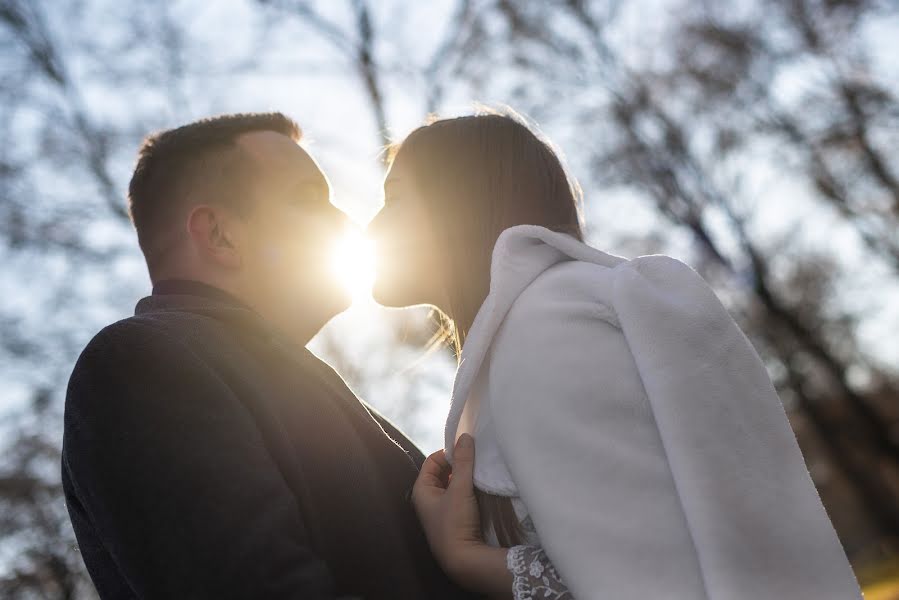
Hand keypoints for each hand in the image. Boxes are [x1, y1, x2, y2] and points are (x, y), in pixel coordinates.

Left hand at [412, 434, 511, 597]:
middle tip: (475, 461)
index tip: (466, 450)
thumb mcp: (459, 488)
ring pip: (451, 485)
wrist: (463, 559)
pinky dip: (467, 490)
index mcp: (421, 490)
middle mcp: (427, 500)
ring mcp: (440, 511)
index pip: (432, 461)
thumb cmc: (454, 523)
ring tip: (479, 473)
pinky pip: (459, 497)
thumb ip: (463, 461)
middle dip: (457, 465)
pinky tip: (479, 489)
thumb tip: (465, 437)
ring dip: (464, 478)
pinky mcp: (452, 520)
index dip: (448, 453)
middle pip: (442, 472)